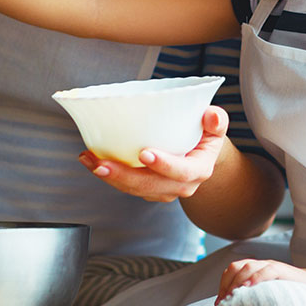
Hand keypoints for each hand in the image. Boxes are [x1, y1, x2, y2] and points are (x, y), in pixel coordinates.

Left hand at [77, 106, 228, 201]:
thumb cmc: (205, 136)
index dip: (164, 165)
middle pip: (150, 185)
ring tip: (89, 160)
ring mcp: (162, 189)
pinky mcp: (146, 188)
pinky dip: (108, 174)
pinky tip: (91, 160)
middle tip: (102, 164)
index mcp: (198, 170)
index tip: (145, 153)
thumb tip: (211, 116)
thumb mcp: (216, 126)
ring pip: (134, 189)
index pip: (182, 172)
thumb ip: (216, 120)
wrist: (200, 155)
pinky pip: (126, 186)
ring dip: (110, 176)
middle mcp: (180, 185)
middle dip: (124, 177)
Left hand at [217, 259, 305, 301]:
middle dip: (226, 285)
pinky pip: (267, 270)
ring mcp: (272, 266)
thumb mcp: (269, 296)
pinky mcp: (284, 270)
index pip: (232, 270)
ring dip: (236, 282)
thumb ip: (255, 299)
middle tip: (223, 303)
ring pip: (248, 266)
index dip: (223, 284)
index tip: (219, 303)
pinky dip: (255, 278)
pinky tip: (248, 288)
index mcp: (256, 270)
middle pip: (236, 267)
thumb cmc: (292, 296)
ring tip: (231, 297)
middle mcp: (262, 265)